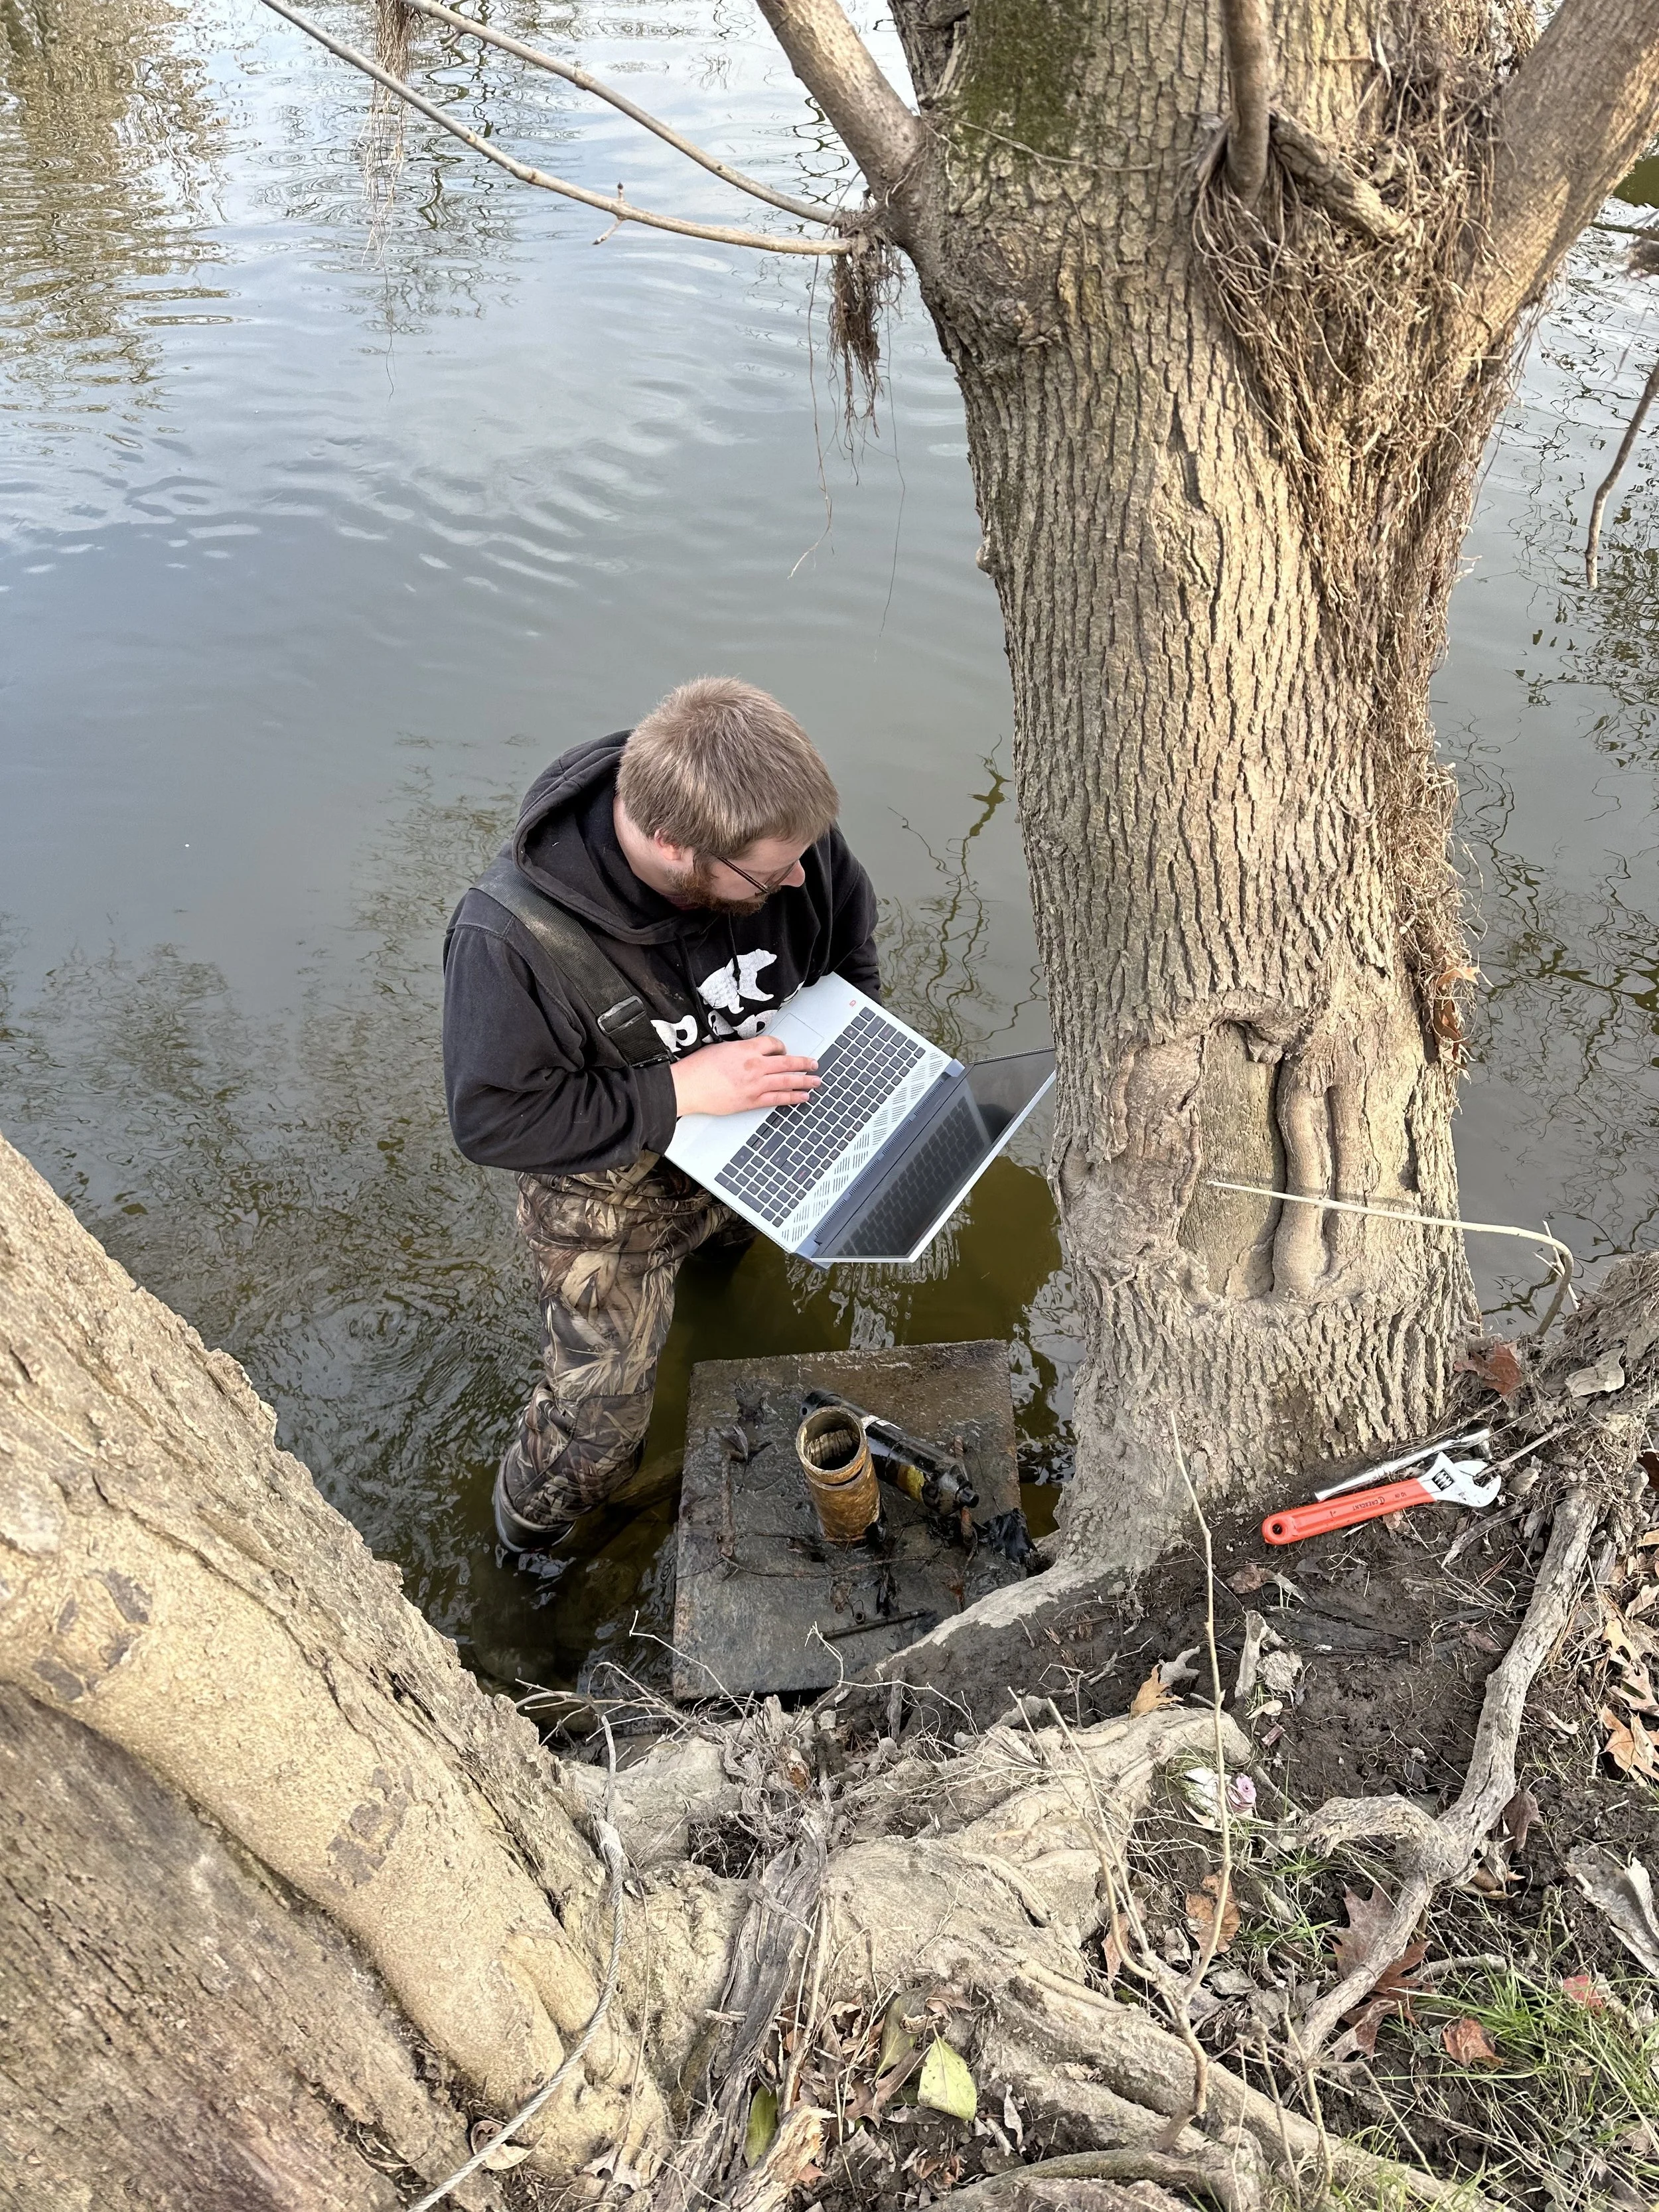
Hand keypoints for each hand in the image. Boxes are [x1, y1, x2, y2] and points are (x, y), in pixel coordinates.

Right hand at [671, 1034, 819, 1116]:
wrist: (687, 1086)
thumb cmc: (698, 1067)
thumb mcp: (721, 1048)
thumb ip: (739, 1050)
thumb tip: (750, 1054)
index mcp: (747, 1049)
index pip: (773, 1044)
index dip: (781, 1048)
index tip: (783, 1051)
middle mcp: (755, 1065)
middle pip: (787, 1063)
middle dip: (804, 1064)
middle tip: (814, 1064)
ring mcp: (755, 1084)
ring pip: (787, 1081)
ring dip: (804, 1081)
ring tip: (816, 1082)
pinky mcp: (750, 1101)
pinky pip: (777, 1099)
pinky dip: (792, 1098)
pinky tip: (802, 1098)